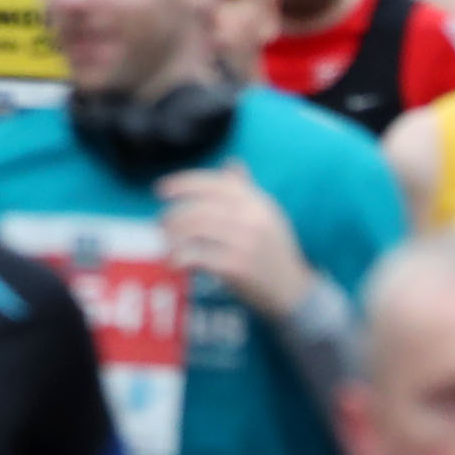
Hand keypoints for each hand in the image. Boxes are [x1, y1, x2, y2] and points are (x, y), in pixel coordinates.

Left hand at [156, 165, 314, 315]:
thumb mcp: (267, 215)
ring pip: (194, 229)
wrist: (292, 291)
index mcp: (257, 201)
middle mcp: (252, 217)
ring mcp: (245, 241)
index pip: (214, 183)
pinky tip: (175, 263)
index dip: (184, 183)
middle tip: (161, 224)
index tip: (161, 190)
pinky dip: (180, 258)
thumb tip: (231, 163)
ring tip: (167, 243)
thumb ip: (246, 190)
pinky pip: (198, 255)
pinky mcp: (237, 266)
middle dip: (173, 215)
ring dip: (173, 236)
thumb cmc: (274, 251)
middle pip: (199, 207)